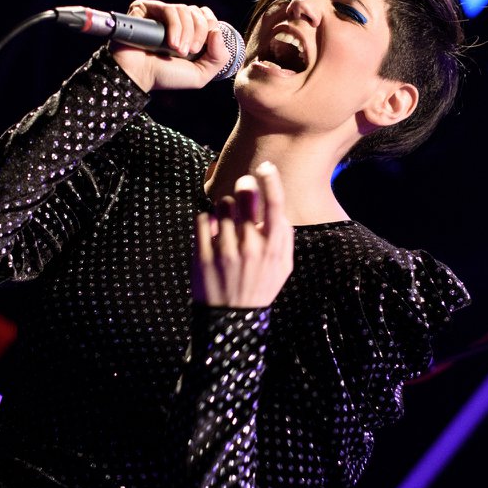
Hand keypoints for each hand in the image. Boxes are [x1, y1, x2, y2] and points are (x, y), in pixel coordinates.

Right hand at [110, 0, 231, 92]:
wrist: (137, 76)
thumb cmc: (165, 77)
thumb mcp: (200, 74)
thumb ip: (219, 57)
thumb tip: (217, 32)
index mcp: (189, 31)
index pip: (207, 17)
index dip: (210, 29)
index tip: (200, 50)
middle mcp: (175, 20)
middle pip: (198, 12)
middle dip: (199, 32)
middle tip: (189, 52)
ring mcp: (160, 13)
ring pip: (185, 9)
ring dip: (186, 32)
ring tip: (177, 51)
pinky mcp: (146, 8)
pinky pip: (169, 9)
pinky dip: (174, 26)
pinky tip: (170, 43)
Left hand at [193, 163, 293, 307]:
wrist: (232, 320)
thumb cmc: (259, 288)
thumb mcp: (282, 268)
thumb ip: (284, 238)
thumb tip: (279, 210)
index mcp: (273, 248)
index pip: (275, 204)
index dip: (270, 180)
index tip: (264, 168)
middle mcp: (251, 248)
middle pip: (245, 197)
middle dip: (244, 186)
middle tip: (242, 185)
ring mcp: (226, 252)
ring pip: (222, 205)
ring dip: (224, 205)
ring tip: (226, 216)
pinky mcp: (204, 257)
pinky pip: (202, 220)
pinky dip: (206, 219)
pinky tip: (212, 228)